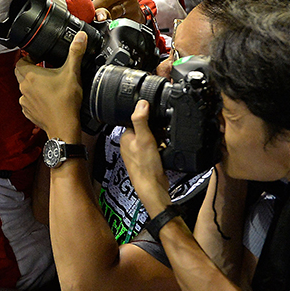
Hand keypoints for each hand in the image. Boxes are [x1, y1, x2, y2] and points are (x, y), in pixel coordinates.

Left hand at [16, 31, 86, 138]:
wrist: (64, 128)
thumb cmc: (66, 102)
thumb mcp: (73, 73)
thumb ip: (75, 53)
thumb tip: (80, 36)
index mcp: (31, 75)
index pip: (20, 60)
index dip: (28, 57)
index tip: (38, 56)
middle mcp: (24, 87)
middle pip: (20, 73)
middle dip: (29, 69)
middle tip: (42, 67)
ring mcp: (25, 101)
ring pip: (24, 88)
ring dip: (32, 84)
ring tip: (47, 83)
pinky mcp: (28, 112)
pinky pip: (27, 101)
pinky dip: (34, 98)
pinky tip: (46, 98)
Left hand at [119, 100, 171, 215]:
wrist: (152, 188)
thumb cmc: (145, 167)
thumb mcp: (145, 139)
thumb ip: (141, 120)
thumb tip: (141, 103)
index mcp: (125, 137)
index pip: (136, 120)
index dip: (148, 119)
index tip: (157, 121)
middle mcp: (129, 145)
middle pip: (145, 129)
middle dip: (156, 130)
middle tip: (161, 136)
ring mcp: (137, 153)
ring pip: (151, 139)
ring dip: (159, 140)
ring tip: (162, 144)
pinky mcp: (146, 160)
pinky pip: (155, 149)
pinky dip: (161, 148)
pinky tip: (164, 152)